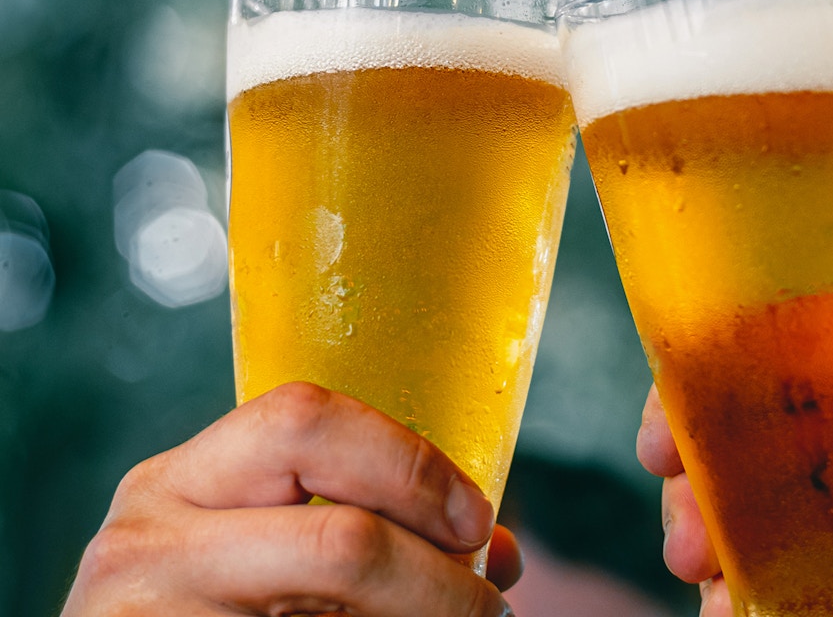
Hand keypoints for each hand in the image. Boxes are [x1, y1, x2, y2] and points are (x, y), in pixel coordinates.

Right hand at [61, 381, 520, 616]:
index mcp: (177, 481)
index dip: (412, 465)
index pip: (307, 421)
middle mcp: (150, 545)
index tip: (474, 519)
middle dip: (439, 579)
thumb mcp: (254, 546)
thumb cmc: (203, 603)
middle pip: (344, 538)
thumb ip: (361, 520)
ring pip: (340, 614)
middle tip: (483, 604)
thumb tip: (495, 552)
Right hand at [637, 300, 832, 616]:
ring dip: (713, 550)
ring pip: (752, 519)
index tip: (664, 439)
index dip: (699, 384)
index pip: (763, 348)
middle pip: (739, 445)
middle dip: (695, 488)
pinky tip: (739, 614)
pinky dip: (749, 601)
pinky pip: (788, 586)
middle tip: (687, 538)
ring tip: (711, 587)